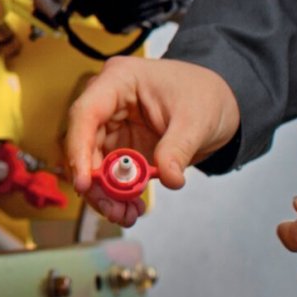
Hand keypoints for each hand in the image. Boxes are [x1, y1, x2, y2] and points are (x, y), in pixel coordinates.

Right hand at [64, 57, 240, 226]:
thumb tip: (169, 179)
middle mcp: (106, 102)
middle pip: (84, 144)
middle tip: (113, 210)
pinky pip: (108, 173)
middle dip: (94, 182)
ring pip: (92, 163)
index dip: (79, 149)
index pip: (86, 113)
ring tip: (125, 215)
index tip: (84, 183)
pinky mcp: (118, 144)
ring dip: (104, 193)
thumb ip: (178, 149)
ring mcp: (111, 124)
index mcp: (119, 80)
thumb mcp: (196, 121)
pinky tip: (130, 208)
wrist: (217, 102)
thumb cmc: (204, 95)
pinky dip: (116, 194)